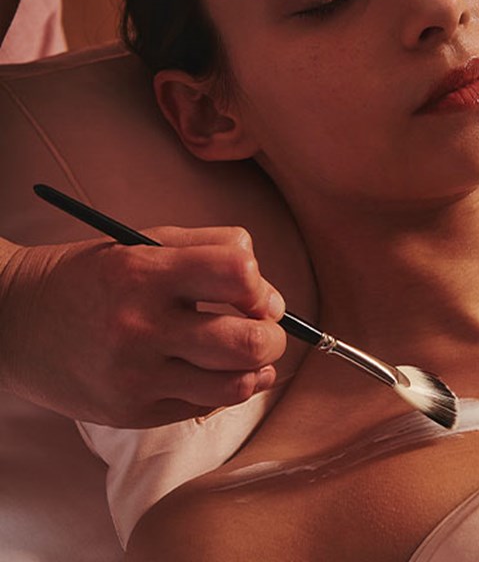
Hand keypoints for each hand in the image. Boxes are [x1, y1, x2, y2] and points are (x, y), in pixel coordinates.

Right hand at [0, 226, 285, 426]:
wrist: (15, 322)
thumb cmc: (96, 276)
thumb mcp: (148, 242)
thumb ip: (217, 252)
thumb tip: (272, 299)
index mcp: (146, 272)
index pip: (238, 273)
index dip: (260, 284)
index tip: (253, 292)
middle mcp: (140, 327)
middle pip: (249, 341)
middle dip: (275, 335)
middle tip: (266, 328)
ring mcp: (135, 377)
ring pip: (236, 385)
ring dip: (258, 368)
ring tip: (250, 355)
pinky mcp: (132, 413)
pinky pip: (204, 407)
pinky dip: (224, 389)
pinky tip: (215, 373)